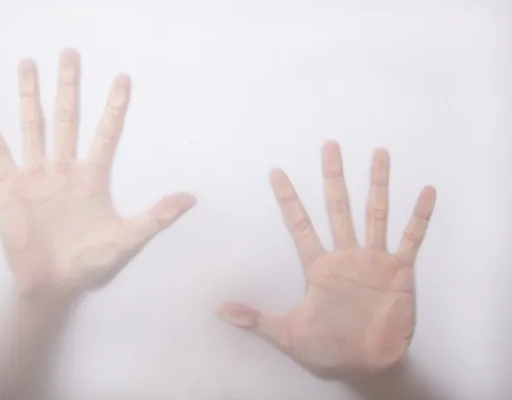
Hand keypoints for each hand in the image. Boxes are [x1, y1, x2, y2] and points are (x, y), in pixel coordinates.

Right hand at [0, 49, 195, 297]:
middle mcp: (65, 169)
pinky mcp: (12, 187)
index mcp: (93, 177)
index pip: (106, 133)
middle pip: (67, 118)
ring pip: (33, 126)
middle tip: (71, 52)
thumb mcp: (128, 240)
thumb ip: (157, 217)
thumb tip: (192, 198)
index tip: (123, 78)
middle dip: (69, 86)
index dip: (114, 106)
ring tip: (28, 63)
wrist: (53, 285)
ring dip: (30, 96)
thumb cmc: (91, 264)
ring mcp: (38, 175)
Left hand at [219, 141, 435, 378]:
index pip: (300, 224)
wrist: (365, 365)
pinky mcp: (399, 271)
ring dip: (378, 185)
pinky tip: (426, 192)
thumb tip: (219, 310)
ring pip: (375, 213)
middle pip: (337, 207)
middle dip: (333, 177)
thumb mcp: (286, 334)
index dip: (288, 198)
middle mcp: (345, 255)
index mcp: (318, 266)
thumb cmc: (326, 349)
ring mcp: (373, 260)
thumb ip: (255, 319)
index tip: (276, 171)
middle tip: (328, 145)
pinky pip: (411, 238)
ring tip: (379, 154)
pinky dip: (419, 216)